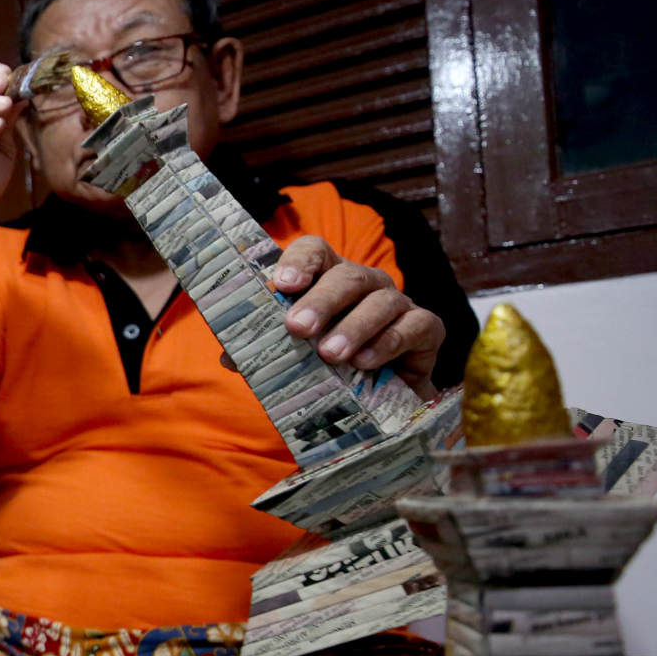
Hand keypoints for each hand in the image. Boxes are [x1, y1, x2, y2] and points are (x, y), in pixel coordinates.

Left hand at [268, 236, 444, 398]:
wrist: (374, 404)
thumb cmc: (325, 369)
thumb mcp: (291, 359)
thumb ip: (263, 351)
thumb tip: (231, 356)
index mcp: (326, 279)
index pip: (315, 251)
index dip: (300, 262)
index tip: (282, 285)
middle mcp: (363, 284)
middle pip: (346, 276)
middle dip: (321, 301)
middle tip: (297, 328)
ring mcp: (397, 303)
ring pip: (380, 301)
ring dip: (354, 327)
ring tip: (331, 355)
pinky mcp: (426, 329)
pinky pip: (414, 326)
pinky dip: (389, 343)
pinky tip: (365, 362)